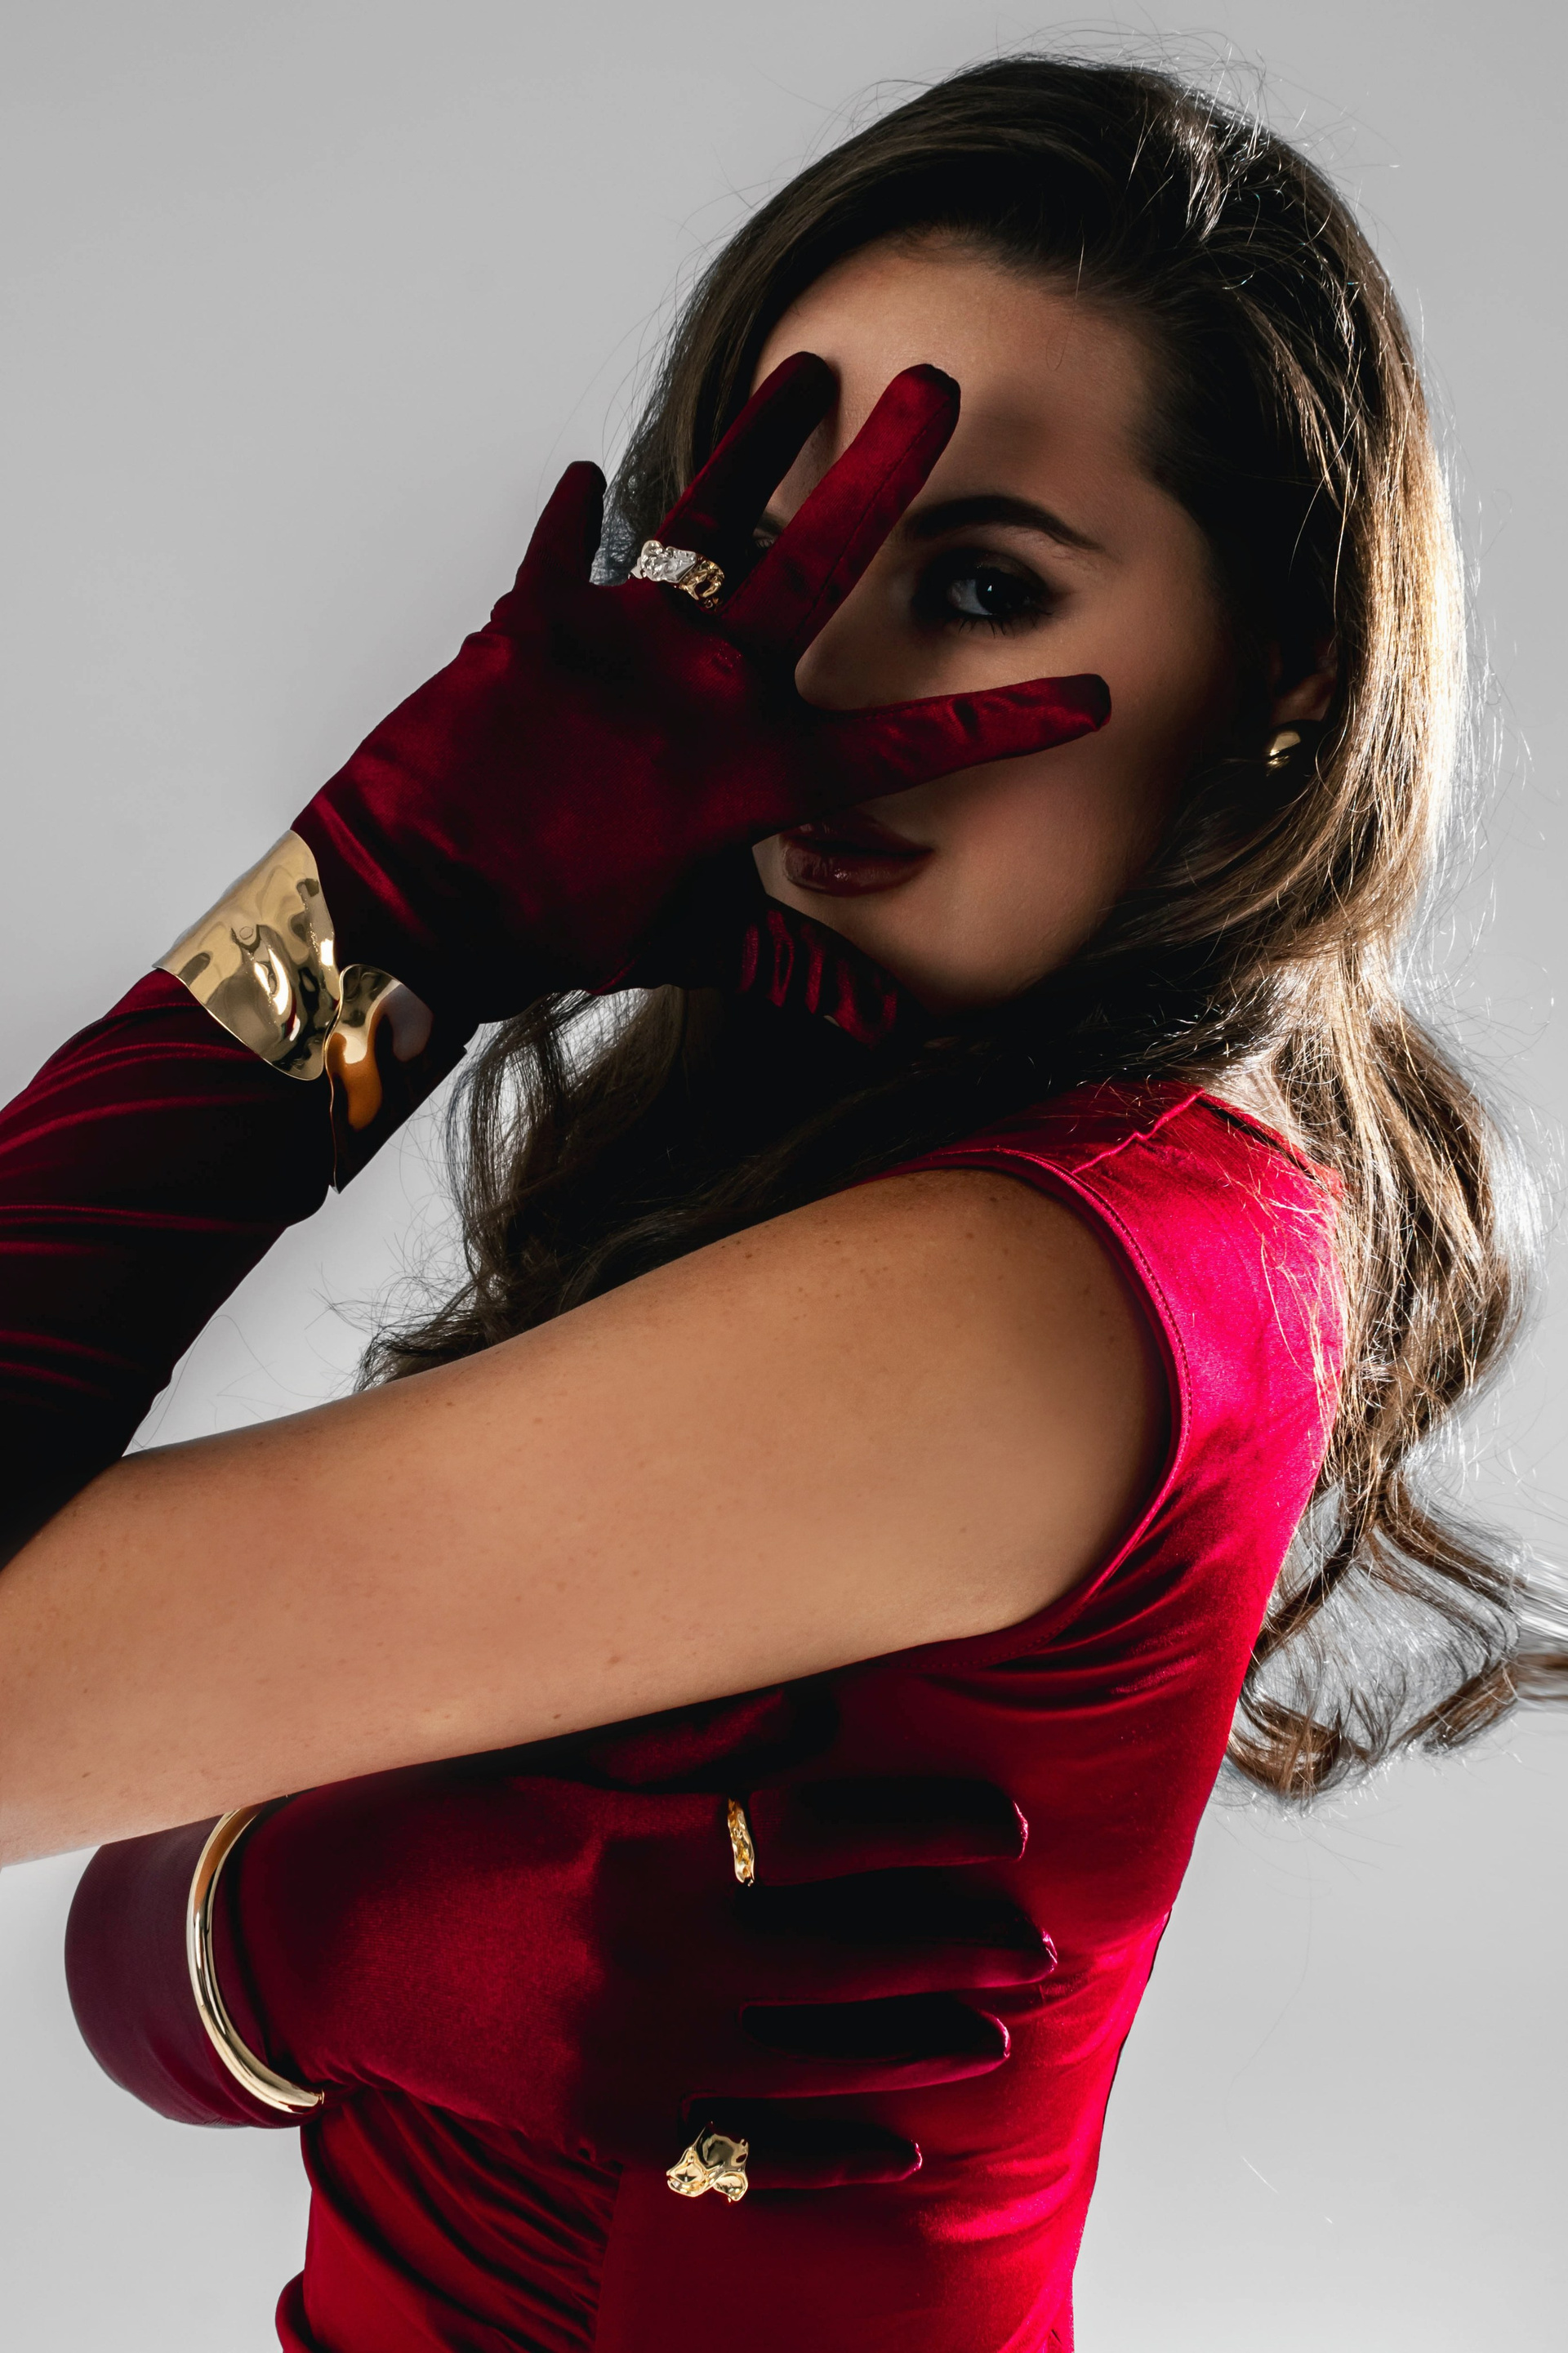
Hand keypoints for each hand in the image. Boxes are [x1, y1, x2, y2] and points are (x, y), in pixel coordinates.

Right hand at [224, 1766, 1053, 2188]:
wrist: (325, 1944)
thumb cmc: (447, 1825)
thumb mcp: (560, 1757)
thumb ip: (695, 1744)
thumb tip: (822, 1712)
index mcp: (650, 1848)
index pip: (831, 1832)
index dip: (933, 1828)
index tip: (1007, 1827)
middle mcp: (658, 1958)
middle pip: (850, 1951)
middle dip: (958, 1944)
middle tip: (1036, 1942)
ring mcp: (638, 2056)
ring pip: (819, 2057)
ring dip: (918, 2046)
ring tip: (994, 2034)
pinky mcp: (611, 2127)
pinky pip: (748, 2153)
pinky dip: (832, 2154)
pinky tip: (901, 2151)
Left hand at [293, 352, 1108, 1020]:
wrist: (410, 904)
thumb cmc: (552, 934)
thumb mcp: (685, 949)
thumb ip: (793, 968)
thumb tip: (892, 1027)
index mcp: (755, 771)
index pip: (909, 746)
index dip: (1009, 726)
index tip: (1093, 695)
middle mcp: (705, 684)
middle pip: (818, 558)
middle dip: (886, 470)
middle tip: (936, 387)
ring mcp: (619, 639)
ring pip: (707, 518)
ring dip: (758, 441)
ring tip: (803, 375)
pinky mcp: (533, 621)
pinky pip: (562, 553)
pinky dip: (572, 523)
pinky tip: (585, 479)